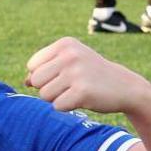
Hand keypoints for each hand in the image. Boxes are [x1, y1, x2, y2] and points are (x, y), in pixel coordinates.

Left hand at [24, 37, 150, 115]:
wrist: (125, 87)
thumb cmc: (91, 75)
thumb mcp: (70, 63)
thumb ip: (45, 69)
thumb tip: (25, 81)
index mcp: (65, 44)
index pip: (32, 65)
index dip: (43, 76)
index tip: (63, 75)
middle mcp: (70, 55)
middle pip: (36, 81)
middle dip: (48, 89)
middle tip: (70, 86)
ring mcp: (76, 73)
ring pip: (44, 95)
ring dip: (57, 99)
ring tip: (76, 91)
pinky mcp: (82, 92)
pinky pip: (57, 106)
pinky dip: (67, 107)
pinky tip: (83, 99)